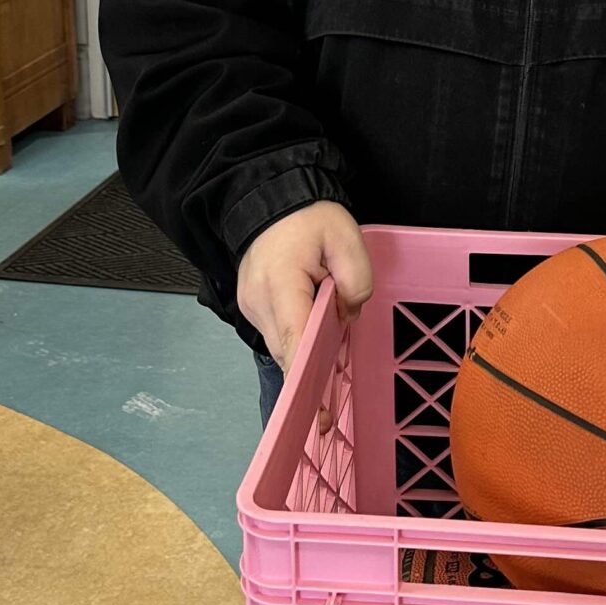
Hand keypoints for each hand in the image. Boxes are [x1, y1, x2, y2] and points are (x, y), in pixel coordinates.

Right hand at [236, 203, 373, 370]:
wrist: (271, 199)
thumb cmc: (308, 217)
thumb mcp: (347, 240)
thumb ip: (355, 283)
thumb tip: (346, 317)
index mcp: (281, 283)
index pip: (292, 339)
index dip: (305, 374)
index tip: (317, 405)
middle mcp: (257, 300)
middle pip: (286, 350)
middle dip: (312, 364)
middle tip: (336, 374)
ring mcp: (250, 305)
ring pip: (280, 345)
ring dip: (304, 349)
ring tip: (327, 340)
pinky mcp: (250, 306)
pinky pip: (275, 333)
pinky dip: (295, 337)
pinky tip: (312, 328)